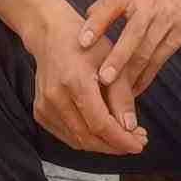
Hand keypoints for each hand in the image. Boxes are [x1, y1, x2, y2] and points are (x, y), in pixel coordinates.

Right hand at [29, 5, 146, 155]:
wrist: (51, 35)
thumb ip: (121, 96)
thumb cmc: (87, 44)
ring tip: (125, 137)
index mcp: (75, 82)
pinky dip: (87, 139)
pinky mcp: (40, 112)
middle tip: (137, 141)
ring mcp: (44, 106)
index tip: (140, 144)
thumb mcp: (112, 61)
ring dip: (103, 144)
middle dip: (115, 144)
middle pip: (88, 136)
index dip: (121, 139)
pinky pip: (67, 135)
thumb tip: (130, 128)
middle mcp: (55, 97)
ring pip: (77, 140)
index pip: (100, 124)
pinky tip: (104, 132)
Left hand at [78, 0, 180, 98]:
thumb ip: (108, 4)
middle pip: (133, 35)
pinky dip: (146, 76)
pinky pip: (160, 60)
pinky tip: (134, 89)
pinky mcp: (180, 35)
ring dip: (131, 74)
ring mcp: (168, 20)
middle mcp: (150, 5)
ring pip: (147, 52)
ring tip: (115, 93)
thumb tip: (85, 25)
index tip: (82, 43)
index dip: (96, 25)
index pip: (111, 7)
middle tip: (103, 79)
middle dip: (118, 58)